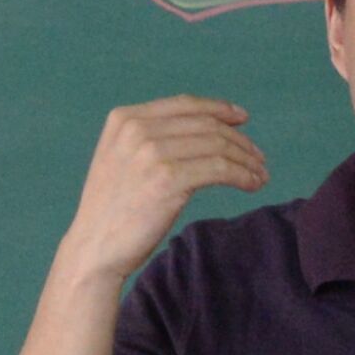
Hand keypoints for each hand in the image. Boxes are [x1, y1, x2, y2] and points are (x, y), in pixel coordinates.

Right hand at [54, 97, 266, 292]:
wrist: (94, 249)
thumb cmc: (113, 211)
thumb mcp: (121, 159)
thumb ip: (149, 138)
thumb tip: (204, 128)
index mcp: (125, 118)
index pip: (184, 105)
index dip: (219, 109)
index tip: (242, 119)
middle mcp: (137, 129)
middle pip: (205, 125)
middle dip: (238, 140)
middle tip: (258, 158)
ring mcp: (151, 152)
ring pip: (217, 146)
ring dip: (246, 160)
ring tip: (260, 174)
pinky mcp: (167, 178)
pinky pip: (220, 169)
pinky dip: (242, 175)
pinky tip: (253, 185)